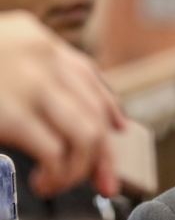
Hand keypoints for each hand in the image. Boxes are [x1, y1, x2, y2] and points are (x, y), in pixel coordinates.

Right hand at [0, 11, 124, 196]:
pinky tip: (42, 183)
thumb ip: (28, 72)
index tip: (117, 134)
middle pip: (96, 110)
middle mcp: (39, 54)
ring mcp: (28, 82)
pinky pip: (58, 152)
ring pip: (88, 134)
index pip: (88, 76)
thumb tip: (73, 112)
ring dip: (81, 168)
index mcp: (33, 36)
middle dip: (104, 154)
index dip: (108, 109)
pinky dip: (58, 175)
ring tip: (60, 182)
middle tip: (101, 180)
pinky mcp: (11, 114)